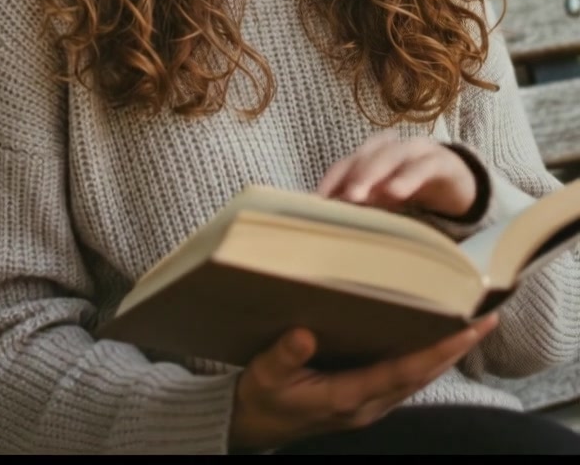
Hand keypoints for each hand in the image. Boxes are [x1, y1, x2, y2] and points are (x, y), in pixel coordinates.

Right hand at [229, 315, 497, 452]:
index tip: (465, 329)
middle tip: (486, 317)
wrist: (255, 426)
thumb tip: (303, 334)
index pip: (402, 372)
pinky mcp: (366, 398)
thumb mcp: (265, 375)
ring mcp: (369, 404)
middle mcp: (367, 404)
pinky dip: (428, 358)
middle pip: (422, 375)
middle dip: (455, 347)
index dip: (436, 351)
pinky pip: (407, 378)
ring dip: (447, 353)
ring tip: (473, 323)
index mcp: (346, 397)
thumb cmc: (263, 397)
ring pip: (419, 378)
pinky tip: (438, 340)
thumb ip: (284, 356)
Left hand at [316, 132, 477, 218]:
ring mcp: (417, 151)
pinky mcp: (442, 162)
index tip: (316, 201)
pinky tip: (396, 192)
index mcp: (374, 155)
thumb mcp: (385, 198)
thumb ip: (363, 202)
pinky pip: (423, 167)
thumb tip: (330, 218)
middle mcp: (392, 148)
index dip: (332, 179)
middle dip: (351, 176)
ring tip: (359, 196)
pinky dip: (408, 177)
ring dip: (373, 173)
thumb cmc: (413, 188)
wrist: (459, 183)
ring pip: (392, 156)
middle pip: (367, 155)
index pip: (348, 163)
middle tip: (338, 200)